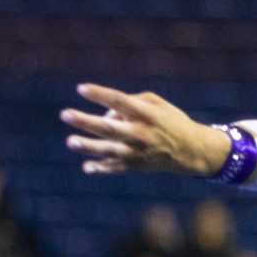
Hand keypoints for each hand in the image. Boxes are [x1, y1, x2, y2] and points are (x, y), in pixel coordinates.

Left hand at [61, 84, 230, 177]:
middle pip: (109, 127)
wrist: (191, 151)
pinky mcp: (136, 166)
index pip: (119, 101)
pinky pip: (115, 168)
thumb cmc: (170, 121)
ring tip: (70, 141)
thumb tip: (106, 112)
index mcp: (146, 114)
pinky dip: (101, 168)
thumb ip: (131, 101)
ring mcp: (137, 152)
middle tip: (65, 114)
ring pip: (108, 150)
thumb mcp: (157, 103)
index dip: (99, 94)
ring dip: (88, 146)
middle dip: (86, 121)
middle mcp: (140, 133)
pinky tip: (87, 167)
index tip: (81, 88)